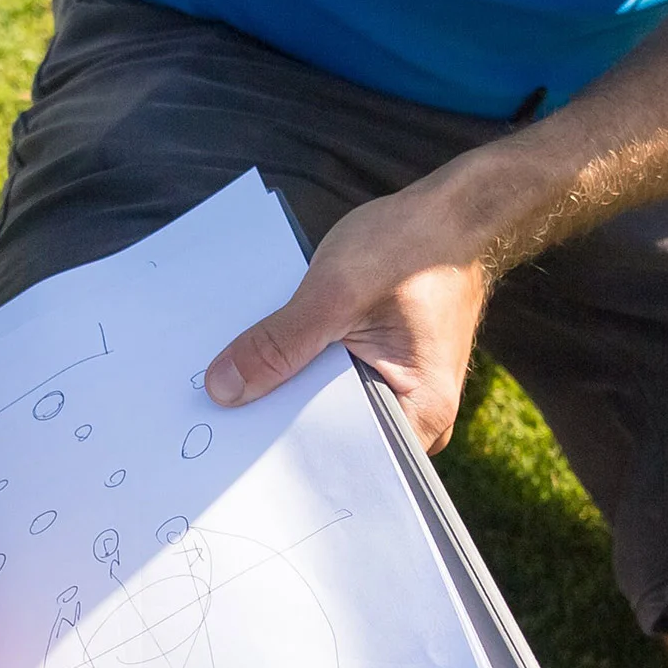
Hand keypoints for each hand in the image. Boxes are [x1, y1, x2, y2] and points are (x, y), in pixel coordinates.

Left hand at [203, 172, 491, 451]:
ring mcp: (396, 389)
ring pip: (323, 402)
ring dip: (285, 386)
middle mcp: (415, 414)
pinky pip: (327, 377)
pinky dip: (298, 363)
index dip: (283, 448)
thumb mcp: (335, 293)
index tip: (230, 446)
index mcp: (420, 413)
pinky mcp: (378, 365)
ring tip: (234, 377)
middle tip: (218, 409)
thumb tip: (225, 388)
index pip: (339, 454)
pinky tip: (262, 352)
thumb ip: (280, 344)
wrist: (449, 213)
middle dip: (277, 417)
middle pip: (328, 431)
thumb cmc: (414, 245)